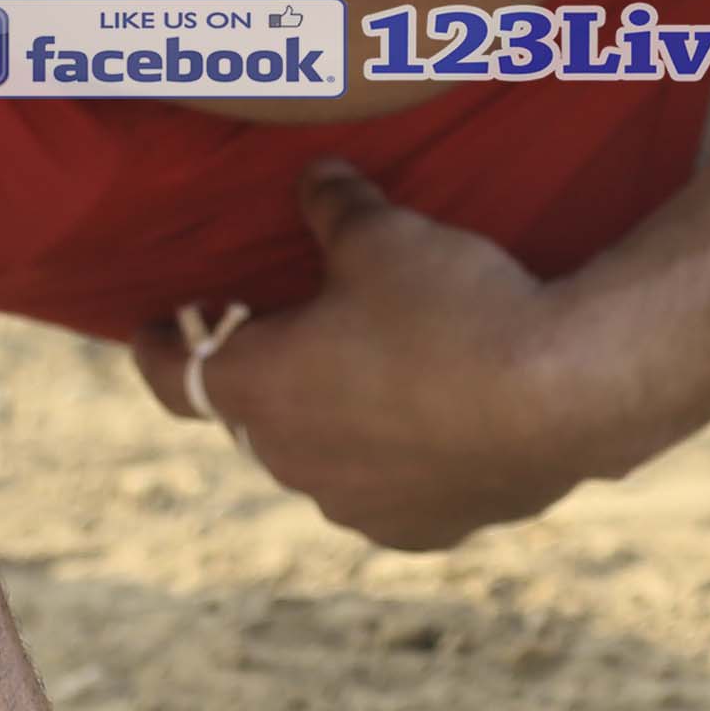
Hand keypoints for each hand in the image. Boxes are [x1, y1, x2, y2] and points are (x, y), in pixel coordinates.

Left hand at [128, 164, 640, 551]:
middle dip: (264, 375)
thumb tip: (316, 179)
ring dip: (332, 423)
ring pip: (322, 459)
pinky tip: (431, 427)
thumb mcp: (385, 236)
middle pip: (254, 416)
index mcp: (260, 389)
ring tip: (375, 377)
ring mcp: (357, 506)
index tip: (146, 330)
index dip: (155, 348)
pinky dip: (394, 461)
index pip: (175, 377)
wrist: (563, 394)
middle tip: (288, 331)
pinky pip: (387, 493)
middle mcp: (293, 462)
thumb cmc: (454, 308)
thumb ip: (336, 207)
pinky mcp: (421, 531)